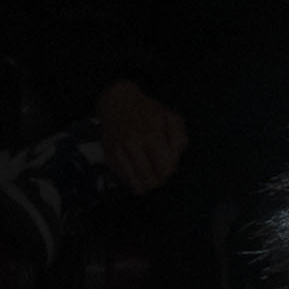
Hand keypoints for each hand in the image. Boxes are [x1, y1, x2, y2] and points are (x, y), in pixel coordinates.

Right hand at [88, 79, 188, 195]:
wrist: (117, 103)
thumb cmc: (147, 111)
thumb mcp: (170, 117)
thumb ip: (179, 138)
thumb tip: (174, 159)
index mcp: (151, 135)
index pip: (165, 170)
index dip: (170, 172)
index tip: (169, 166)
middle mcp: (132, 145)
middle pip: (151, 181)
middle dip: (159, 180)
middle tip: (159, 172)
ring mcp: (119, 152)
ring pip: (136, 185)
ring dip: (146, 183)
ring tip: (149, 174)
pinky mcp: (109, 157)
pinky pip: (124, 180)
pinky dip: (132, 179)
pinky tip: (137, 170)